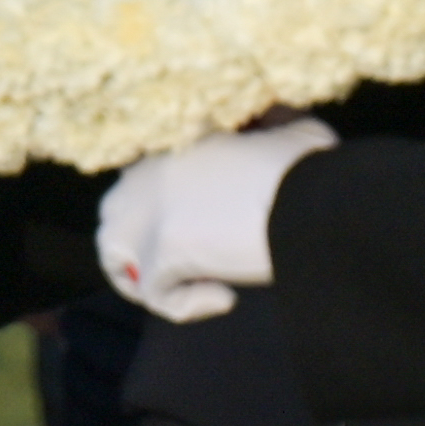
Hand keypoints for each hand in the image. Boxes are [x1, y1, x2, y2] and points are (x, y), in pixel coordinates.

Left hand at [97, 117, 331, 323]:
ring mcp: (147, 215)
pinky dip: (187, 306)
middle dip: (139, 249)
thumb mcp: (292, 131)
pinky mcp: (159, 252)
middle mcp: (145, 177)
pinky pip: (155, 295)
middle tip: (184, 269)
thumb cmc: (307, 166)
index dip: (156, 213)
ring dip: (150, 280)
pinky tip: (226, 299)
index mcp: (169, 146)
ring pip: (116, 260)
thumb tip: (275, 119)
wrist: (309, 198)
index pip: (135, 185)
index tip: (194, 231)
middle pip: (114, 221)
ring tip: (196, 288)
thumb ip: (274, 122)